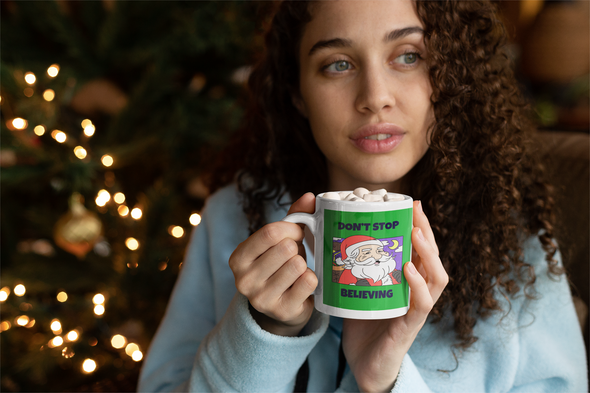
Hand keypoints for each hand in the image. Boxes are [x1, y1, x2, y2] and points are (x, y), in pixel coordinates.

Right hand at [229, 193, 317, 336]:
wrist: (280, 308)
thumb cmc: (279, 265)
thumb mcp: (279, 240)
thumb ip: (293, 217)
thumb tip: (310, 196)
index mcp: (238, 258)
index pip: (270, 233)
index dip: (291, 229)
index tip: (297, 233)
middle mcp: (244, 280)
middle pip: (286, 248)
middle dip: (297, 248)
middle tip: (294, 256)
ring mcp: (261, 298)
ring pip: (297, 265)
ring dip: (303, 265)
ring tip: (296, 272)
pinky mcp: (282, 311)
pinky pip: (308, 282)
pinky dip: (311, 280)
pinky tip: (303, 286)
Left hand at [342, 200, 447, 391]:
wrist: (363, 363)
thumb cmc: (362, 323)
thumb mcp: (356, 286)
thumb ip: (350, 266)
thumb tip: (327, 237)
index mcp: (407, 281)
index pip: (421, 249)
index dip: (420, 226)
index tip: (411, 204)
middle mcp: (417, 292)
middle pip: (433, 257)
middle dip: (427, 231)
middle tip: (416, 210)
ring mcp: (416, 309)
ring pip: (437, 277)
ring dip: (428, 253)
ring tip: (415, 233)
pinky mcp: (409, 326)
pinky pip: (421, 303)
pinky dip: (417, 285)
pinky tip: (407, 268)